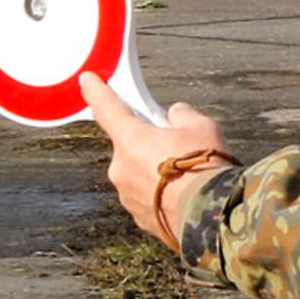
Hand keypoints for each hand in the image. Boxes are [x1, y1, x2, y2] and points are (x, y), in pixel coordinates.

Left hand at [83, 72, 231, 246]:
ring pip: (141, 175)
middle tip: (183, 148)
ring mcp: (127, 196)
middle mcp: (120, 168)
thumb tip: (174, 115)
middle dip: (152, 145)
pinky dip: (164, 195)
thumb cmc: (206, 166)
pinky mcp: (140, 218)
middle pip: (132, 147)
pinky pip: (149, 198)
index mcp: (131, 139)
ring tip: (191, 178)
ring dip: (159, 172)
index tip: (86, 80)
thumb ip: (182, 116)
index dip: (97, 92)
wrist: (213, 216)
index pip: (108, 109)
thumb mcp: (203, 127)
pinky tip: (187, 196)